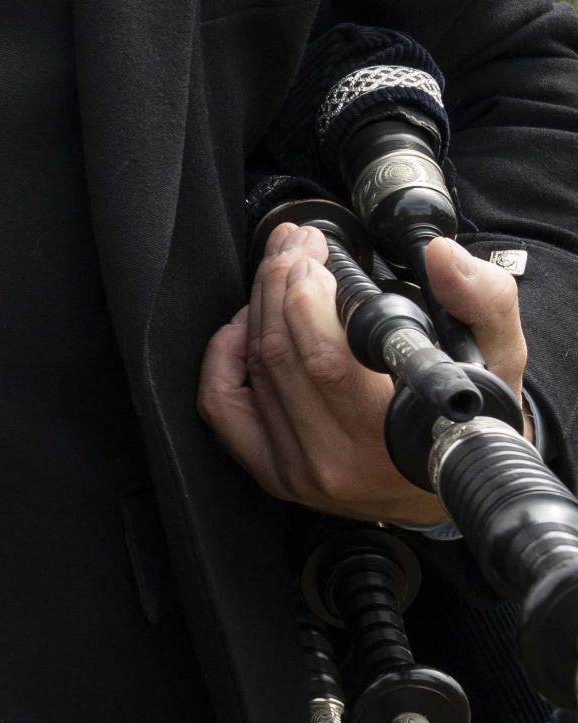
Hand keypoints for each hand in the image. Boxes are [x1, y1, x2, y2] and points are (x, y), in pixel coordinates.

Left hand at [199, 225, 529, 525]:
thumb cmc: (474, 419)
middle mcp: (340, 460)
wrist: (459, 479)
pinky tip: (247, 322)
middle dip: (281, 281)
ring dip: (259, 303)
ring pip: (255, 369)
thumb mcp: (499, 358)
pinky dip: (224, 354)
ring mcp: (299, 470)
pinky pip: (222, 405)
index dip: (307, 295)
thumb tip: (442, 257)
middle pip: (282, 353)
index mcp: (395, 437)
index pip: (328, 361)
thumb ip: (482, 301)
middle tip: (295, 243)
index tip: (315, 252)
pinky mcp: (274, 471)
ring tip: (280, 264)